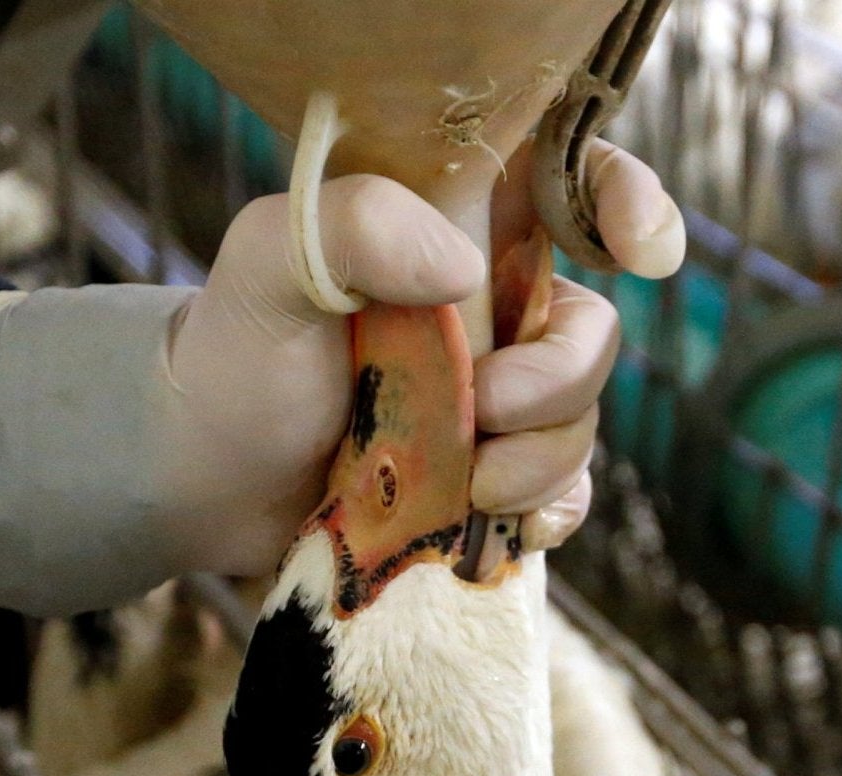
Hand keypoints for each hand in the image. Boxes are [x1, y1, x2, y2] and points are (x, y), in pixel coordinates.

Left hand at [166, 139, 681, 575]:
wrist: (207, 474)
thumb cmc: (237, 352)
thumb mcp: (268, 263)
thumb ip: (351, 226)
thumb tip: (462, 269)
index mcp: (458, 225)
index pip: (574, 182)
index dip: (628, 203)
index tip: (634, 253)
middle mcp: (494, 306)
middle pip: (589, 330)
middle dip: (557, 380)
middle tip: (484, 409)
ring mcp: (503, 398)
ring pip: (581, 421)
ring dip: (538, 460)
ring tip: (465, 485)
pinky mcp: (500, 473)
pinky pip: (568, 493)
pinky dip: (550, 512)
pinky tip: (503, 526)